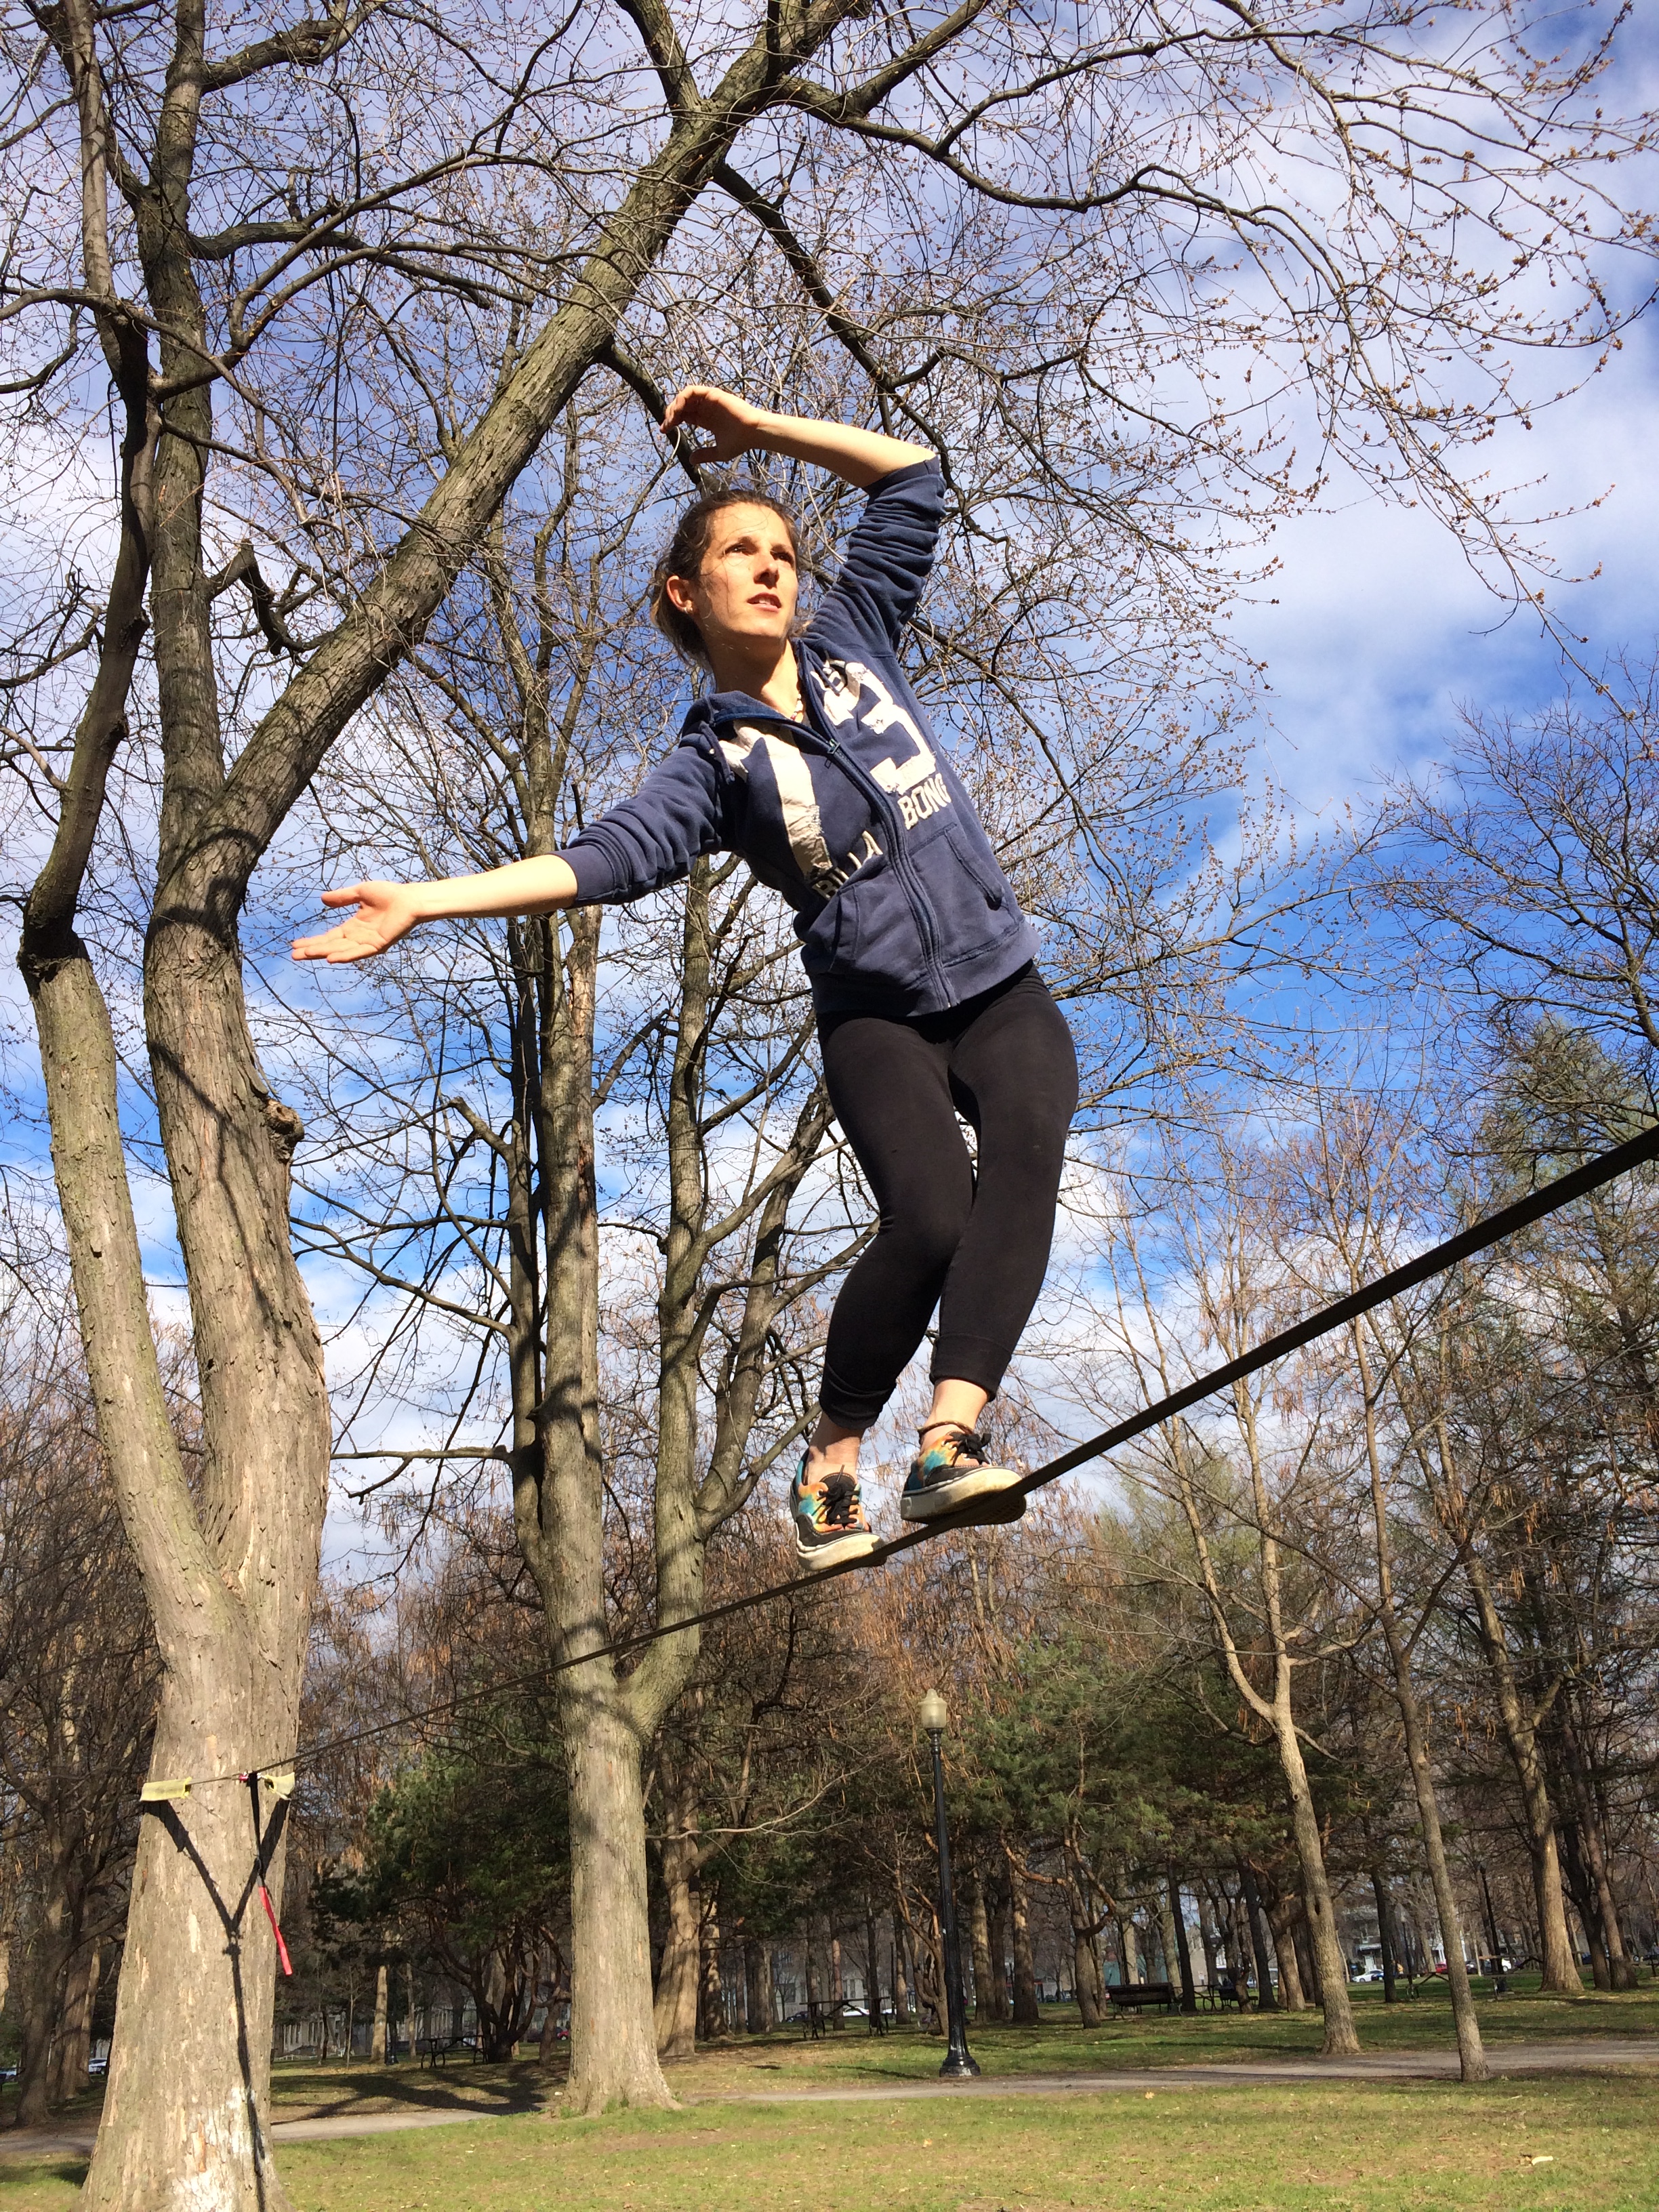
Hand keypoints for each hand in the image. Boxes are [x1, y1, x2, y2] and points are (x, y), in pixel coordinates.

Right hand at [292, 881, 420, 964]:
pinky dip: (345, 956)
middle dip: (312, 950)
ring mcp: (367, 943)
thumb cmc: (389, 894)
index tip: (295, 944)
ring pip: (341, 950)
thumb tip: (322, 899)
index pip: (329, 937)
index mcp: (354, 927)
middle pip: (331, 946)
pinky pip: (359, 952)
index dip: (313, 941)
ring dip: (323, 953)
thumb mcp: (359, 893)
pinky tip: (331, 959)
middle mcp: (358, 937)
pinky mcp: (378, 945)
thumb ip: (342, 897)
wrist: (409, 899)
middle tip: (294, 955)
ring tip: (306, 956)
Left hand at [660, 385, 767, 464]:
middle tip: (666, 425)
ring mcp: (709, 400)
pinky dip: (682, 398)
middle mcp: (706, 408)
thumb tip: (691, 460)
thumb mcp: (719, 452)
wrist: (753, 433)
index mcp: (706, 419)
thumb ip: (705, 455)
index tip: (665, 430)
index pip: (684, 416)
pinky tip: (678, 411)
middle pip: (682, 406)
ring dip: (674, 405)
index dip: (672, 421)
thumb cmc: (740, 442)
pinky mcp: (712, 394)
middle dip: (670, 414)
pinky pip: (692, 391)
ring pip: (684, 396)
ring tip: (671, 419)